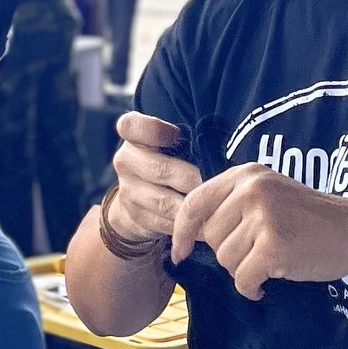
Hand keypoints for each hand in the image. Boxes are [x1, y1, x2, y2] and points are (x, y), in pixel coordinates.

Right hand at [109, 112, 201, 246]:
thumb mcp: (165, 141)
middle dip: (191, 178)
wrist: (135, 197)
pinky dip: (188, 223)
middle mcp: (125, 160)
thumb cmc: (163, 158)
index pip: (130, 125)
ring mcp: (128, 191)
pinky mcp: (137, 217)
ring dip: (192, 204)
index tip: (177, 136)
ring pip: (165, 201)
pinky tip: (204, 220)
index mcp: (131, 134)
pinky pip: (166, 222)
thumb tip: (222, 143)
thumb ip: (184, 136)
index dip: (156, 131)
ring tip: (214, 203)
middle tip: (213, 182)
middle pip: (159, 169)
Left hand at [171, 164, 347, 302]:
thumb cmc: (312, 217)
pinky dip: (253, 288)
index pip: (195, 202)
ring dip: (245, 270)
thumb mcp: (270, 193)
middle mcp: (250, 191)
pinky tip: (270, 282)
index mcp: (246, 175)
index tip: (180, 251)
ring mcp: (262, 218)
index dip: (181, 231)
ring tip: (272, 261)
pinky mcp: (273, 247)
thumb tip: (192, 233)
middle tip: (259, 251)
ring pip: (226, 260)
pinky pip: (243, 279)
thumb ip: (234, 204)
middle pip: (210, 238)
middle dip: (229, 253)